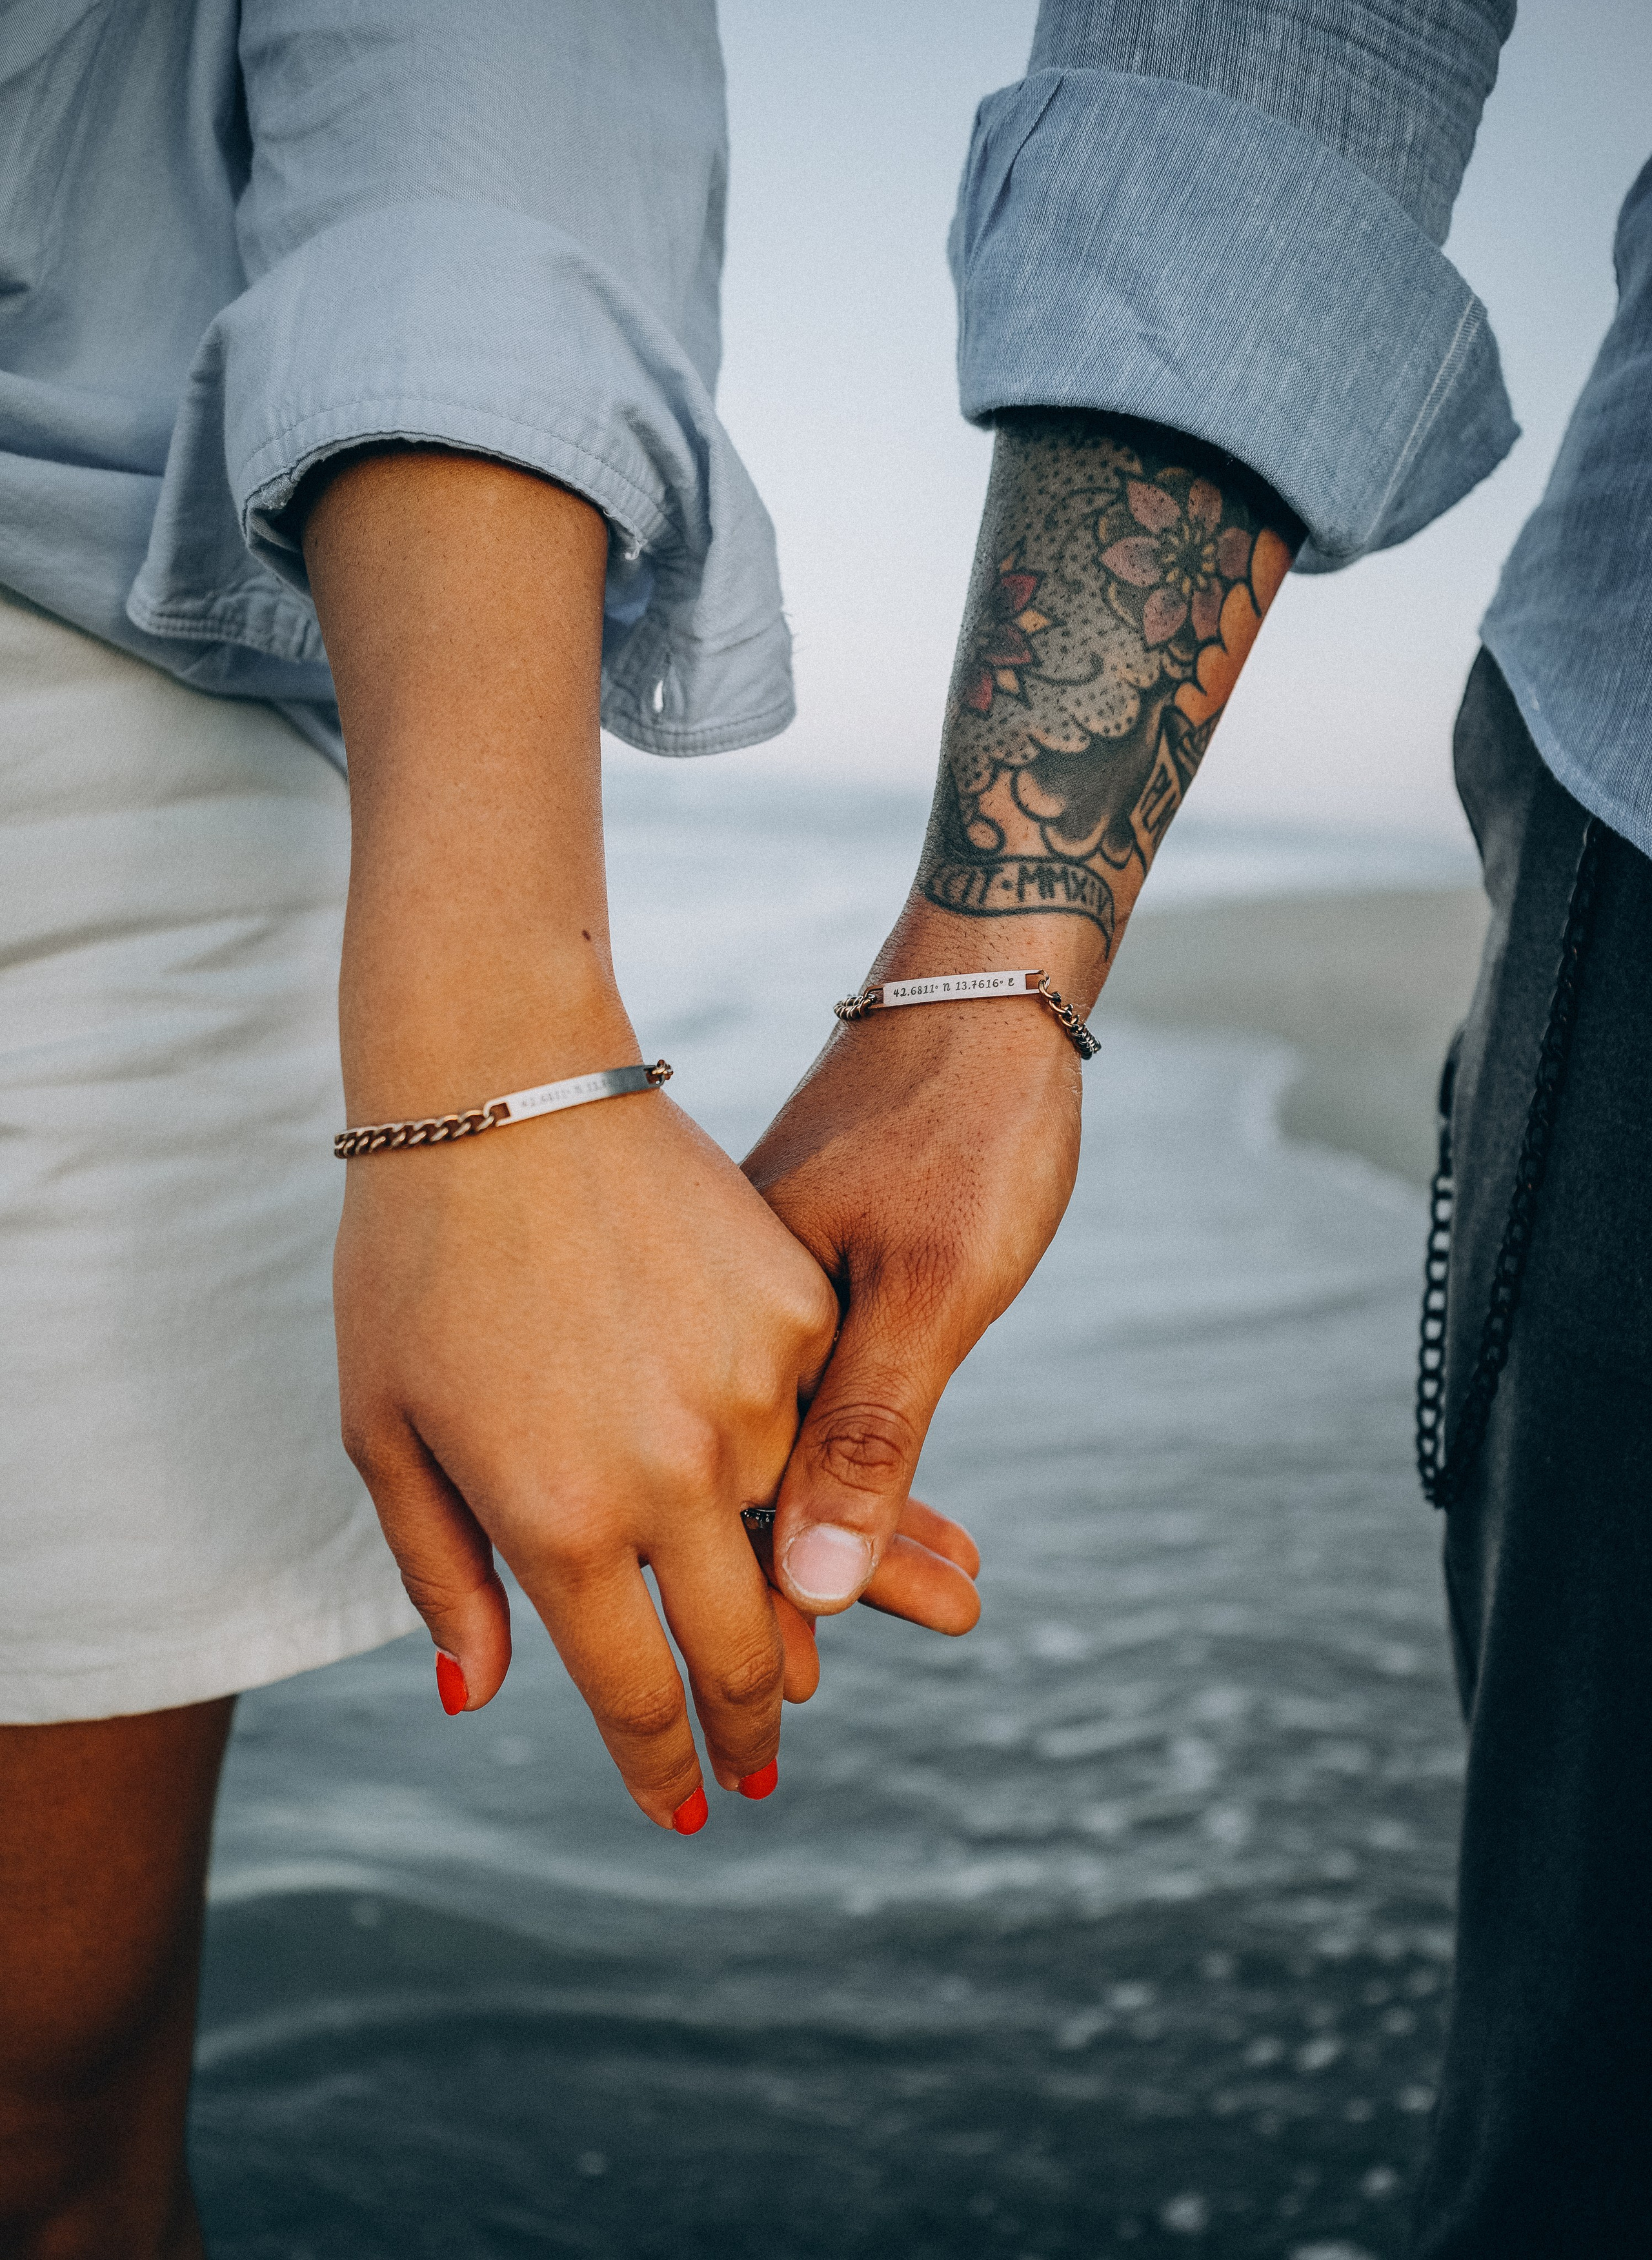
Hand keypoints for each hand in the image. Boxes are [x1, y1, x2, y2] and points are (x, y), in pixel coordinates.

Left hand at [336, 1074, 841, 1827]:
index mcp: (563, 1520)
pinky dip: (801, 1463)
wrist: (503, 1089)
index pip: (637, 1695)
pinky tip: (807, 1480)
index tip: (687, 1811)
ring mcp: (753, 1395)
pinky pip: (806, 1421)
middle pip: (744, 1650)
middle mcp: (676, 1476)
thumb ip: (444, 1576)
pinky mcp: (795, 1320)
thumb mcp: (388, 1432)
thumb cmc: (412, 1263)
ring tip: (818, 1658)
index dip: (664, 1770)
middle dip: (751, 1728)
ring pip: (797, 1537)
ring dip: (808, 1603)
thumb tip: (479, 1698)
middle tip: (759, 1770)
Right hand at [744, 906, 1087, 1627]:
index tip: (778, 1700)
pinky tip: (868, 1494)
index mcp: (741, 1321)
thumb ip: (872, 1432)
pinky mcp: (778, 1260)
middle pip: (738, 1485)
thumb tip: (806, 1585)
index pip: (735, 1504)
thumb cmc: (969, 1127)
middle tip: (804, 1694)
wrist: (979, 990)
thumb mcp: (938, 1284)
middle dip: (788, 1589)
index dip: (760, 1608)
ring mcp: (745, 1285)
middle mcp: (725, 1313)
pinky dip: (832, 1448)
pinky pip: (790, 1383)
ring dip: (820, 1526)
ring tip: (890, 1611)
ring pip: (763, 1440)